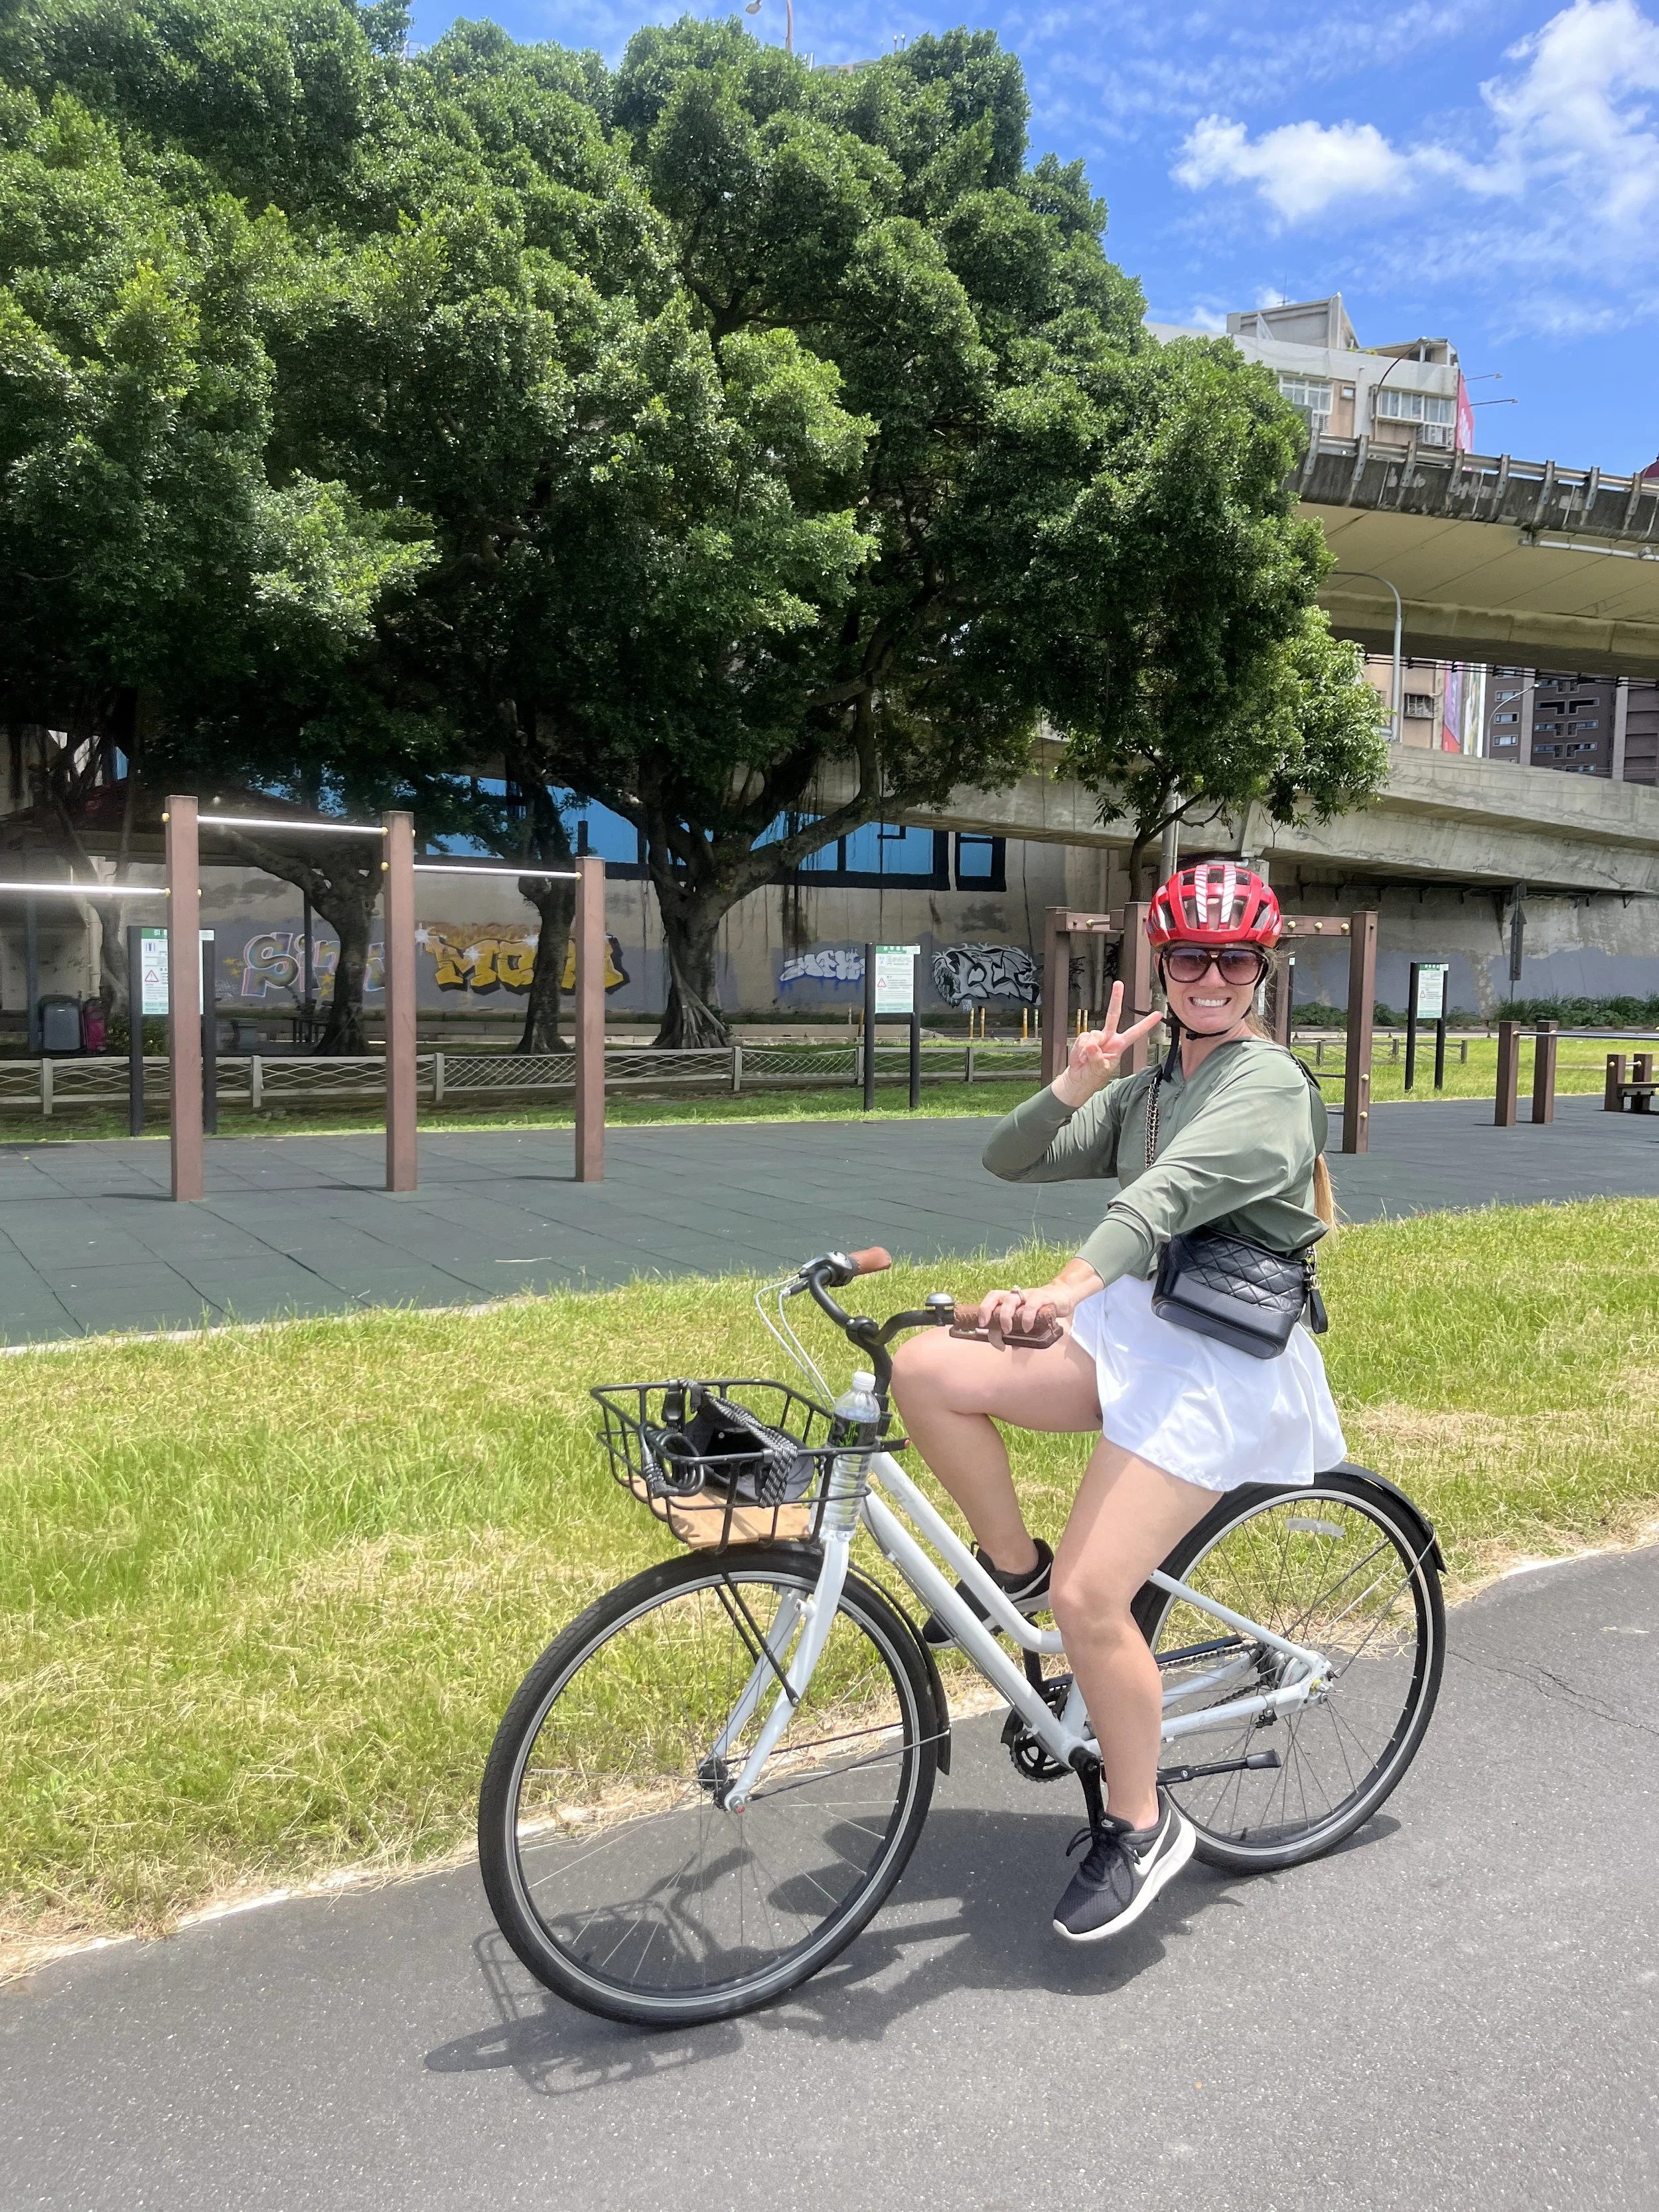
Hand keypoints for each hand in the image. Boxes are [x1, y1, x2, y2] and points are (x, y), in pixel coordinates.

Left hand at [973, 1261, 1100, 1341]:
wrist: (1064, 1295)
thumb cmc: (1042, 1309)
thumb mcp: (1028, 1319)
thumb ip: (1020, 1331)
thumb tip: (1014, 1347)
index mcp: (1011, 1298)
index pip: (992, 1298)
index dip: (984, 1309)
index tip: (981, 1326)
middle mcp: (1017, 1294)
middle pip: (996, 1296)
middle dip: (988, 1311)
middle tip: (989, 1327)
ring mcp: (1029, 1294)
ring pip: (1011, 1300)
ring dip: (1006, 1317)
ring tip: (1008, 1331)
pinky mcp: (1043, 1297)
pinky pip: (1032, 1305)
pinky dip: (1027, 1318)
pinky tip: (1027, 1328)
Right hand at [1051, 981, 1164, 1108]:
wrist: (1078, 1079)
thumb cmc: (1093, 1076)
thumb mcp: (1100, 1070)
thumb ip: (1097, 1058)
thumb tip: (1092, 1045)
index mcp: (1119, 1045)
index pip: (1136, 1032)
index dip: (1146, 1023)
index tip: (1158, 1014)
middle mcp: (1109, 1037)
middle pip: (1113, 1015)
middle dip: (1116, 999)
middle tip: (1118, 984)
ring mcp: (1097, 1037)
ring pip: (1094, 1033)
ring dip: (1088, 1048)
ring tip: (1087, 1059)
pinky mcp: (1085, 1038)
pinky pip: (1082, 1038)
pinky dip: (1080, 1049)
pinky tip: (1082, 1056)